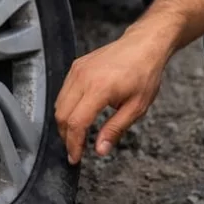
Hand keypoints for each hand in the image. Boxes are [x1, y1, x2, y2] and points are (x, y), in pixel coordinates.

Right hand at [54, 29, 168, 164]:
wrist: (144, 45)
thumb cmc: (144, 73)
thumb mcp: (136, 107)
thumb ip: (115, 129)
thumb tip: (100, 149)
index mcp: (100, 88)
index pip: (76, 122)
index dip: (73, 144)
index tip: (75, 157)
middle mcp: (84, 77)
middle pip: (62, 115)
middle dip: (66, 136)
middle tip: (76, 150)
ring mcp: (77, 70)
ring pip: (59, 104)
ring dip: (65, 123)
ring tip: (77, 135)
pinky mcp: (76, 66)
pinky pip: (63, 92)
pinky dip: (66, 107)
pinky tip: (78, 116)